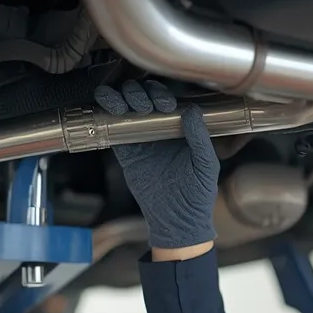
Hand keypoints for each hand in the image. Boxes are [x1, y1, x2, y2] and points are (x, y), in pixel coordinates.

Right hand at [94, 80, 218, 249]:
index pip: (166, 97)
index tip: (166, 106)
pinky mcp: (125, 152)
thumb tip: (192, 111)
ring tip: (125, 106)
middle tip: (145, 106)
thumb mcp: (206, 164)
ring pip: (124, 106)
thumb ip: (200, 138)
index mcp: (180, 126)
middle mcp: (158, 127)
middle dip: (139, 92)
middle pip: (141, 95)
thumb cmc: (198, 193)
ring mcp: (140, 138)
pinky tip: (109, 111)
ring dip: (121, 97)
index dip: (162, 93)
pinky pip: (112, 129)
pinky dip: (106, 114)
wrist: (178, 219)